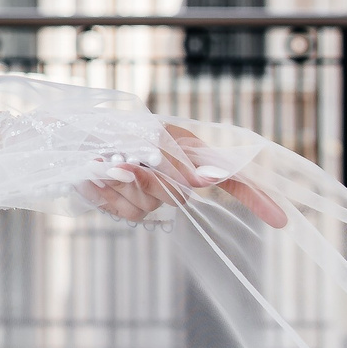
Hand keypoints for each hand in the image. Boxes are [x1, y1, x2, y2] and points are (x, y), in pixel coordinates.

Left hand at [77, 126, 287, 228]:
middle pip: (181, 196)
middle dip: (150, 180)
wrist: (65, 136)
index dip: (256, 197)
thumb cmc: (109, 128)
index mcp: (188, 151)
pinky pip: (127, 212)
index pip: (231, 177)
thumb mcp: (145, 133)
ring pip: (151, 206)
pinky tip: (93, 178)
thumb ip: (175, 157)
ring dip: (121, 185)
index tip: (281, 219)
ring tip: (100, 163)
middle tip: (121, 162)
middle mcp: (176, 176)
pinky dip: (107, 195)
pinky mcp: (129, 207)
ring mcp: (153, 195)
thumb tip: (206, 182)